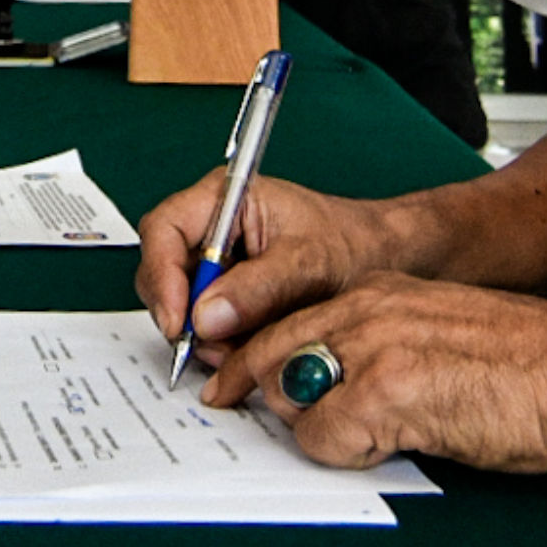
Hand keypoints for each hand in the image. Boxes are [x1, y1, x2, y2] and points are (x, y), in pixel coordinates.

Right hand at [134, 171, 442, 366]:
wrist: (385, 264)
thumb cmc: (352, 244)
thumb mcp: (308, 263)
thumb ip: (257, 288)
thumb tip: (206, 316)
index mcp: (224, 198)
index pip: (164, 229)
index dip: (162, 276)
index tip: (179, 321)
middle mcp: (211, 228)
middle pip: (164, 271)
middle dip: (184, 314)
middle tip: (213, 347)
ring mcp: (217, 263)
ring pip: (182, 305)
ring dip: (206, 335)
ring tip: (244, 347)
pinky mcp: (227, 294)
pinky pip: (205, 324)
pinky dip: (222, 343)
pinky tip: (251, 346)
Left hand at [208, 272, 546, 472]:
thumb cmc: (525, 368)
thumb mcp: (437, 335)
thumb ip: (382, 349)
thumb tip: (331, 391)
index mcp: (378, 293)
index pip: (285, 318)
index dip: (251, 358)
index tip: (229, 383)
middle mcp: (366, 310)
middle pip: (268, 351)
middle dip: (254, 392)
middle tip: (238, 415)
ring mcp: (374, 347)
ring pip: (290, 396)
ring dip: (315, 427)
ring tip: (370, 434)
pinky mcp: (388, 390)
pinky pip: (324, 436)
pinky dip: (345, 452)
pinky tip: (392, 444)